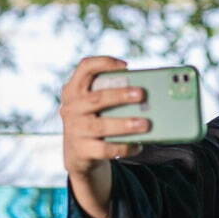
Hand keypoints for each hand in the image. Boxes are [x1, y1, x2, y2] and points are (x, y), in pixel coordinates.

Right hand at [59, 57, 148, 217]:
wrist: (78, 154)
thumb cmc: (94, 121)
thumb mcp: (96, 106)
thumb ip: (111, 96)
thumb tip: (147, 97)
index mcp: (74, 90)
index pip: (84, 67)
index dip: (104, 63)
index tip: (125, 65)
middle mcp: (71, 108)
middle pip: (96, 98)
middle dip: (120, 95)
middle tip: (141, 94)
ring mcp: (74, 129)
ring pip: (100, 126)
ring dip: (125, 124)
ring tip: (145, 124)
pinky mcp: (81, 150)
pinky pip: (105, 148)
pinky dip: (124, 147)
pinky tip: (137, 145)